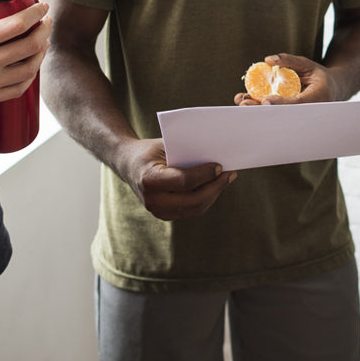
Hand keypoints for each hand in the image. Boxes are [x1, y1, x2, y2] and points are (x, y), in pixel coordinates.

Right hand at [0, 0, 49, 129]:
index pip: (17, 24)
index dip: (35, 13)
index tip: (43, 7)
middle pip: (31, 44)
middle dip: (45, 30)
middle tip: (47, 22)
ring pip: (30, 67)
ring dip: (42, 53)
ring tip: (43, 43)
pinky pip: (19, 88)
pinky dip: (30, 76)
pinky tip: (31, 67)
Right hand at [117, 137, 234, 220]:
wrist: (129, 164)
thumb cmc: (150, 151)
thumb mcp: (164, 145)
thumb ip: (186, 152)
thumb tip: (217, 156)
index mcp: (150, 179)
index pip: (184, 182)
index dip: (205, 175)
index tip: (220, 166)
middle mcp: (152, 200)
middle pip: (193, 200)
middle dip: (216, 187)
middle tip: (230, 174)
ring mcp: (158, 211)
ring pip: (195, 208)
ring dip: (214, 194)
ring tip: (227, 179)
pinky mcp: (165, 215)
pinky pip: (191, 210)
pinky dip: (206, 198)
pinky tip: (215, 186)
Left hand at [234, 53, 334, 105]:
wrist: (330, 90)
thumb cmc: (319, 76)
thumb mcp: (307, 64)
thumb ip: (290, 61)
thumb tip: (268, 60)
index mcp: (317, 98)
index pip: (297, 103)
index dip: (281, 103)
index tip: (265, 100)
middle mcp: (307, 111)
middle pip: (283, 113)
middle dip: (262, 109)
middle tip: (244, 103)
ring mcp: (297, 115)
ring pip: (276, 115)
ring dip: (257, 109)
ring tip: (241, 100)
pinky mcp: (289, 115)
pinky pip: (275, 113)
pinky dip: (260, 107)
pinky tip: (247, 100)